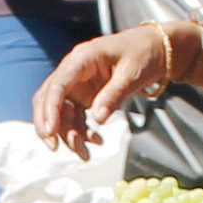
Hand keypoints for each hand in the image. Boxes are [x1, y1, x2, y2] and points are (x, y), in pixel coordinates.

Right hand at [34, 23, 197, 156]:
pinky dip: (81, 132)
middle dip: (48, 125)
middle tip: (54, 148)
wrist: (154, 48)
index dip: (50, 110)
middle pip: (48, 99)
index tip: (50, 132)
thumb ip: (114, 95)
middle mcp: (74, 72)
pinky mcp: (84, 95)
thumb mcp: (132, 74)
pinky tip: (96, 141)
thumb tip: (98, 119)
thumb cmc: (143, 53)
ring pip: (61, 113)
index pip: (57, 85)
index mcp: (81, 59)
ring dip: (68, 134)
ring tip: (85, 154)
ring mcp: (78, 85)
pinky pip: (75, 117)